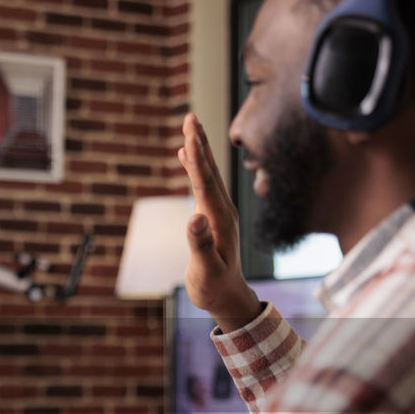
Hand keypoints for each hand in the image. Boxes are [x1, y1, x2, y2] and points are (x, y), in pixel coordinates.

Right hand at [177, 114, 260, 333]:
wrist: (228, 296)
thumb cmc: (214, 287)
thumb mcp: (206, 270)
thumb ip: (200, 245)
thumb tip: (194, 218)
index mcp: (219, 221)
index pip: (206, 184)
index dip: (197, 160)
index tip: (190, 135)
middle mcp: (222, 210)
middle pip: (210, 170)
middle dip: (200, 143)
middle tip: (190, 117)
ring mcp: (218, 211)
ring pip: (208, 173)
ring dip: (199, 149)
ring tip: (190, 126)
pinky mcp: (213, 214)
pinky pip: (203, 184)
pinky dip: (194, 166)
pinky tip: (186, 154)